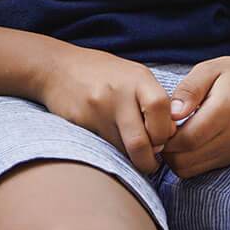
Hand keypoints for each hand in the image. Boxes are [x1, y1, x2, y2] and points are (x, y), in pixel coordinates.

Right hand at [34, 46, 176, 174]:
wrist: (58, 68)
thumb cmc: (104, 74)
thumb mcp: (134, 76)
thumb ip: (155, 101)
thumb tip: (171, 133)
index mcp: (138, 78)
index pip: (161, 109)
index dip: (165, 132)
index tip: (163, 140)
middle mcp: (119, 93)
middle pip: (141, 141)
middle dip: (150, 160)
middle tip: (151, 162)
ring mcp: (97, 109)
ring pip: (122, 150)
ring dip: (132, 160)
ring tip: (134, 155)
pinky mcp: (81, 123)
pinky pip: (105, 149)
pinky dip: (115, 154)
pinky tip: (115, 146)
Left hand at [160, 53, 229, 178]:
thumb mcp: (209, 69)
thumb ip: (189, 90)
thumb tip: (172, 114)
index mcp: (226, 110)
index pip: (186, 139)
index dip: (164, 137)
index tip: (157, 123)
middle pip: (185, 160)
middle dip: (167, 150)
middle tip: (161, 131)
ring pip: (192, 169)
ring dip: (176, 157)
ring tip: (174, 135)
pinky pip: (203, 169)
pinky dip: (189, 160)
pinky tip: (188, 141)